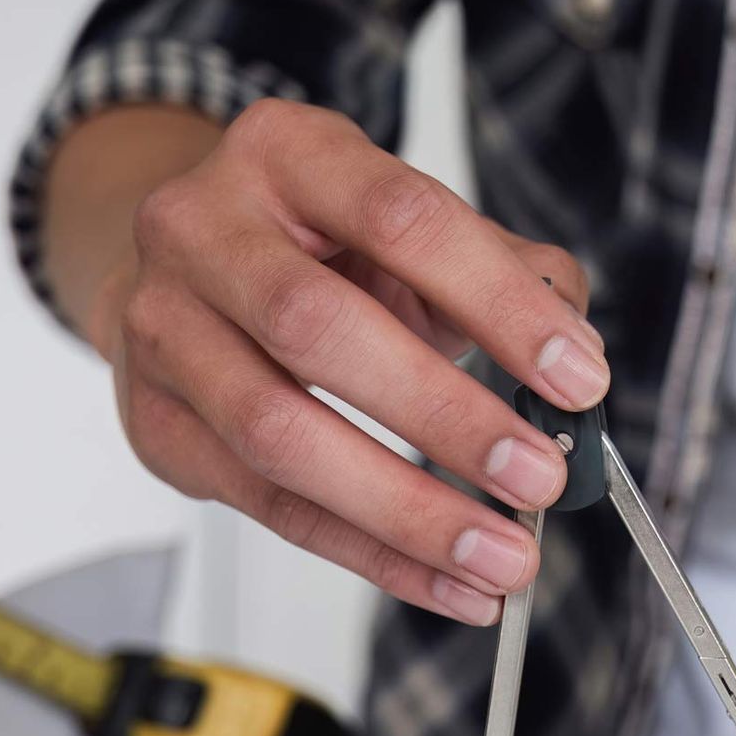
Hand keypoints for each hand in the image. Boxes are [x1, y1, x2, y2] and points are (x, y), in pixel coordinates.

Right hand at [97, 98, 608, 625]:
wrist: (190, 273)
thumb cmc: (324, 251)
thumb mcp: (414, 233)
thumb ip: (508, 273)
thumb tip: (576, 356)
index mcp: (287, 154)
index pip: (400, 218)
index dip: (498, 302)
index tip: (579, 378)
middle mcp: (201, 230)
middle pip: (317, 330)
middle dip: (445, 416)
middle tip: (538, 478)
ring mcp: (162, 330)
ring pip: (278, 436)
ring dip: (408, 512)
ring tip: (503, 555)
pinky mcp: (155, 426)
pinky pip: (270, 507)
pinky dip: (372, 555)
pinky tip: (449, 581)